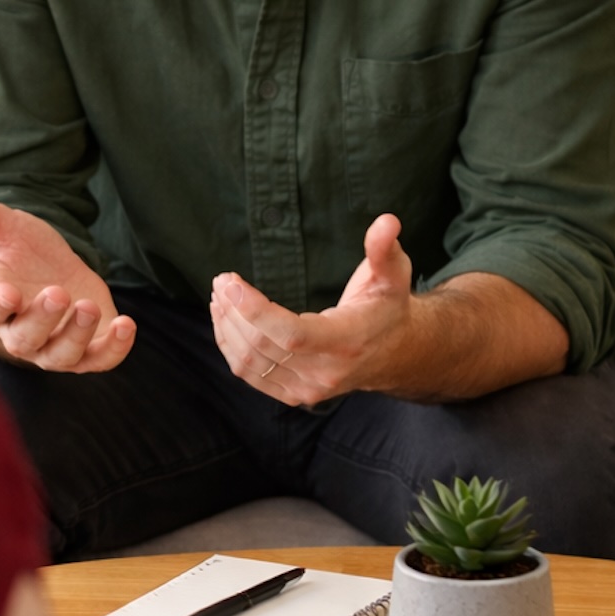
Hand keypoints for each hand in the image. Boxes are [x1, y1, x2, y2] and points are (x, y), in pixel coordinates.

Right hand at [0, 181, 135, 373]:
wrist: (51, 271)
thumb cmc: (21, 251)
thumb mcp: (0, 226)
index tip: (8, 293)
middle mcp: (21, 332)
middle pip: (26, 339)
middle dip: (42, 320)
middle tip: (59, 293)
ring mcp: (54, 346)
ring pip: (61, 355)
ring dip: (77, 335)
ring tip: (89, 306)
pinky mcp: (87, 349)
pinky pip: (98, 360)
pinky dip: (114, 350)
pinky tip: (127, 325)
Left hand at [209, 214, 411, 407]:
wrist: (394, 353)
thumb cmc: (387, 307)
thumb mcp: (393, 275)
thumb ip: (384, 249)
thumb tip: (387, 221)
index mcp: (348, 342)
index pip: (293, 334)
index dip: (256, 310)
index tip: (231, 282)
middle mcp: (326, 373)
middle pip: (263, 347)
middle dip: (234, 310)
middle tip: (222, 280)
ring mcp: (308, 389)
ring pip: (250, 362)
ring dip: (227, 326)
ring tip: (220, 294)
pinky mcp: (294, 395)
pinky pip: (250, 374)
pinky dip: (230, 346)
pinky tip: (225, 320)